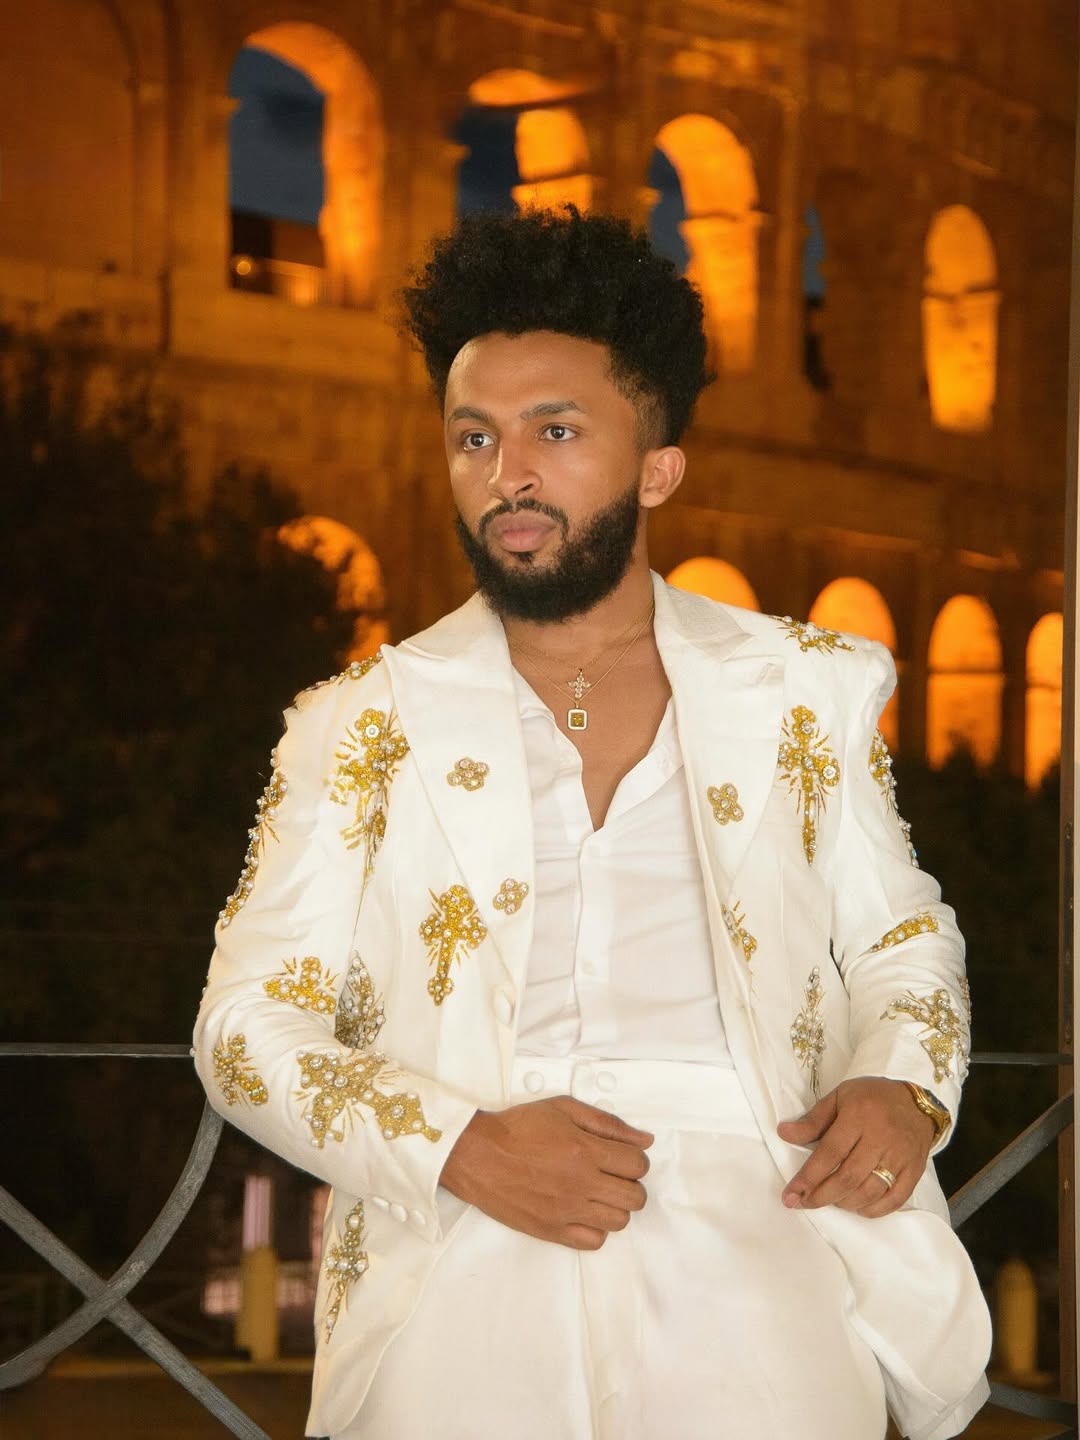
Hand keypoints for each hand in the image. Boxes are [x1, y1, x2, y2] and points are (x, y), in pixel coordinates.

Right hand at [439, 1096, 652, 1249]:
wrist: (476, 1155)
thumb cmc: (517, 1128)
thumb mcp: (563, 1109)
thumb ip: (607, 1123)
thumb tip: (645, 1140)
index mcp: (585, 1150)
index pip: (638, 1164)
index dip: (636, 1159)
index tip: (622, 1157)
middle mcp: (580, 1184)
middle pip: (635, 1197)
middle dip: (631, 1184)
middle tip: (613, 1175)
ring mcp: (566, 1211)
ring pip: (619, 1222)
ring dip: (616, 1206)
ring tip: (598, 1193)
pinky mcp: (551, 1231)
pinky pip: (594, 1242)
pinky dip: (596, 1229)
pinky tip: (583, 1212)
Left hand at [776, 1077, 935, 1217]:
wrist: (917, 1099)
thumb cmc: (872, 1097)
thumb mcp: (839, 1097)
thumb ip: (813, 1120)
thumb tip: (784, 1134)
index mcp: (858, 1117)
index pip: (829, 1153)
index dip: (808, 1176)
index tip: (790, 1194)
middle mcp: (880, 1140)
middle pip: (848, 1178)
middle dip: (821, 1196)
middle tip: (803, 1203)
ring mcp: (900, 1158)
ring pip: (869, 1192)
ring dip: (844, 1203)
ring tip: (829, 1200)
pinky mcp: (914, 1171)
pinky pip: (894, 1200)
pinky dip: (873, 1210)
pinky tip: (857, 1207)